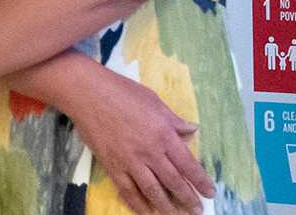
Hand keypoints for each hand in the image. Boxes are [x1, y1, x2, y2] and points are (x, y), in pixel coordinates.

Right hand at [64, 68, 212, 214]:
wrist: (86, 93)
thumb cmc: (121, 92)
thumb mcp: (154, 101)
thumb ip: (174, 120)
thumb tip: (192, 131)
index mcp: (164, 135)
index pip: (189, 165)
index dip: (200, 182)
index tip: (209, 193)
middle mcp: (150, 152)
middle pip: (173, 181)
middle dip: (187, 199)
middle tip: (196, 210)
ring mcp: (130, 161)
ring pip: (152, 190)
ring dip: (166, 206)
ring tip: (174, 214)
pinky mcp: (111, 165)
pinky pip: (127, 190)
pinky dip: (137, 203)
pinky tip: (145, 211)